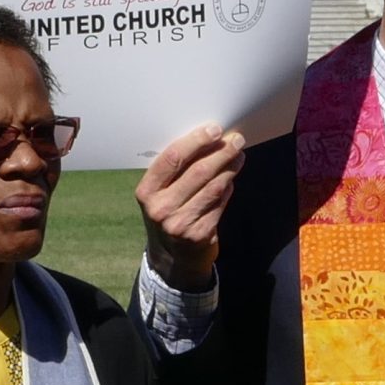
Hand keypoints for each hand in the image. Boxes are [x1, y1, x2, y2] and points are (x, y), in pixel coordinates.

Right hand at [135, 123, 244, 289]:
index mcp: (146, 191)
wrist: (171, 255)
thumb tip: (209, 138)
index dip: (196, 141)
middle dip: (221, 152)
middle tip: (236, 140)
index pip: (172, 158)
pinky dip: (227, 189)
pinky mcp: (198, 235)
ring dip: (229, 168)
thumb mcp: (161, 192)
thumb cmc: (168, 211)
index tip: (215, 129)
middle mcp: (160, 209)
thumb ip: (177, 170)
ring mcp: (179, 224)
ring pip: (213, 187)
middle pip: (198, 171)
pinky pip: (219, 204)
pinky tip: (230, 179)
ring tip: (238, 155)